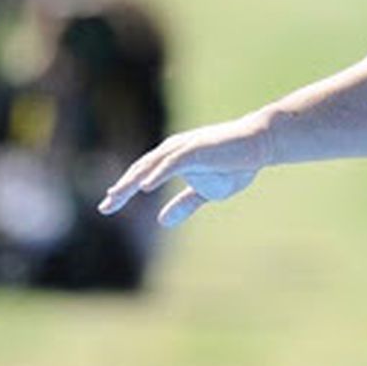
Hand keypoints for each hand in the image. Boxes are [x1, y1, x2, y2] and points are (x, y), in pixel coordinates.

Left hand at [99, 113, 271, 227]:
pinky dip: (157, 173)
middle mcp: (173, 150)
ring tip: (117, 195)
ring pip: (151, 165)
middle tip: (105, 206)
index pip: (143, 174)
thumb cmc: (236, 164)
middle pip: (140, 169)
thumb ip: (184, 204)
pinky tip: (146, 186)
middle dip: (122, 189)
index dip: (125, 190)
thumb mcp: (207, 192)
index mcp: (173, 158)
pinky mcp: (196, 148)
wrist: (260, 144)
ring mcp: (184, 147)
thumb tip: (161, 221)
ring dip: (133, 181)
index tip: (108, 205)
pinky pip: (172, 162)